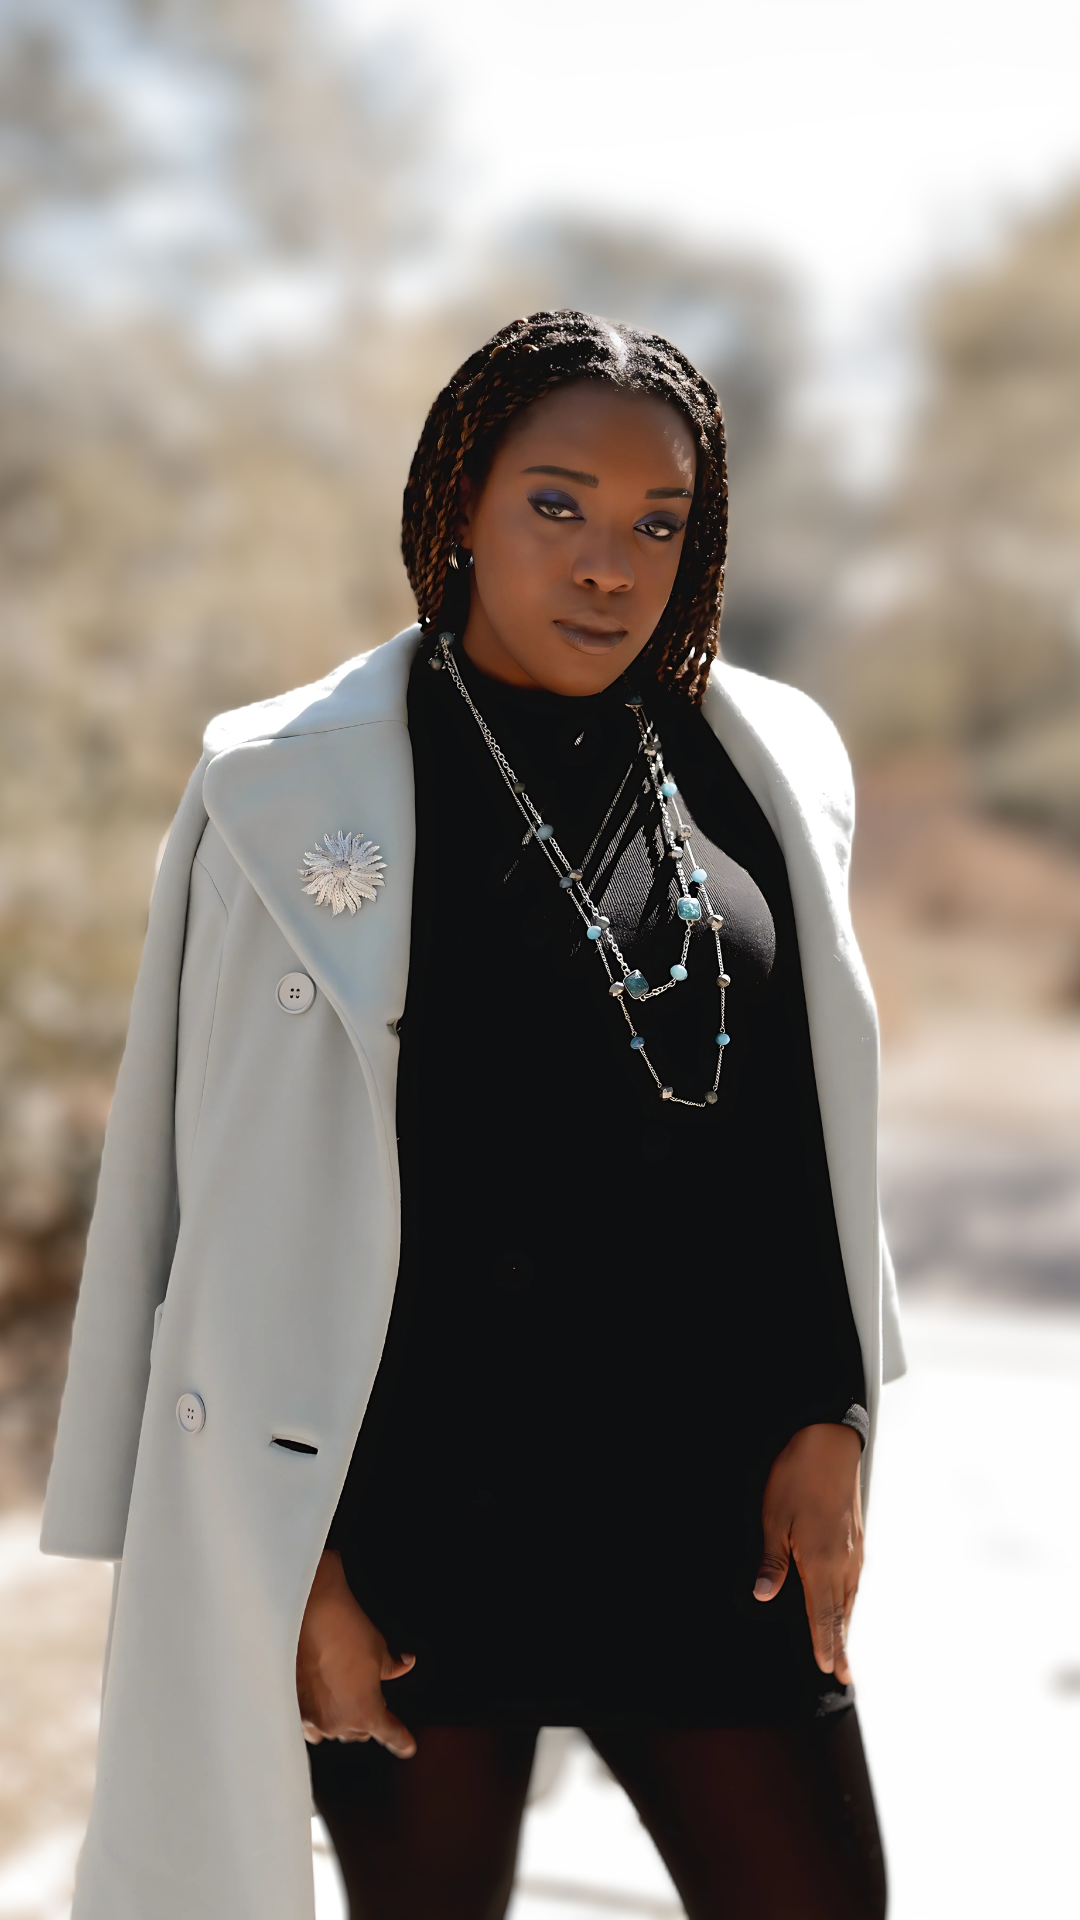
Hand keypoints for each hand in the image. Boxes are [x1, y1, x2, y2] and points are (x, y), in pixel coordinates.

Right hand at [296, 1549, 416, 1755]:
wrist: (311, 1614)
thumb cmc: (348, 1631)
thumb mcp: (380, 1651)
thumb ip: (394, 1667)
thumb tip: (406, 1664)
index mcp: (367, 1713)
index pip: (391, 1734)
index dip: (402, 1741)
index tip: (408, 1748)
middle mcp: (340, 1723)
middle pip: (360, 1732)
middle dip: (366, 1717)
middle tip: (365, 1691)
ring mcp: (314, 1719)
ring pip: (335, 1730)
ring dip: (341, 1717)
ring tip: (341, 1691)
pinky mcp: (294, 1709)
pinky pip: (312, 1726)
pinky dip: (319, 1718)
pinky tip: (321, 1702)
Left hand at [753, 1423, 863, 1683]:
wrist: (829, 1443)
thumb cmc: (796, 1478)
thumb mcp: (774, 1519)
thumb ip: (771, 1562)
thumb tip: (762, 1597)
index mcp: (820, 1562)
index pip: (823, 1615)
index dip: (825, 1643)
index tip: (829, 1670)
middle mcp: (843, 1561)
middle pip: (842, 1612)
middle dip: (840, 1644)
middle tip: (844, 1675)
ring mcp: (853, 1548)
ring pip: (851, 1596)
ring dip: (847, 1623)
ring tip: (844, 1647)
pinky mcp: (856, 1534)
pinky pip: (855, 1578)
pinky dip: (851, 1598)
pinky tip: (848, 1600)